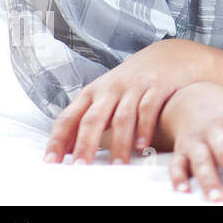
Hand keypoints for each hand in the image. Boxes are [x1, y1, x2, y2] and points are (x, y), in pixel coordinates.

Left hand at [46, 38, 209, 164]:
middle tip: (81, 167)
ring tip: (116, 166)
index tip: (50, 162)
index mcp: (92, 93)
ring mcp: (134, 86)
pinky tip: (142, 146)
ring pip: (122, 117)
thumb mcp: (107, 95)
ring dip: (118, 143)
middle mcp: (110, 89)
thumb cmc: (134, 81)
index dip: (57, 140)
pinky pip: (148, 109)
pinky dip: (144, 128)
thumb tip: (65, 148)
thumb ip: (87, 119)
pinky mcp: (158, 85)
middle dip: (85, 145)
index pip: (68, 118)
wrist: (171, 54)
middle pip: (93, 119)